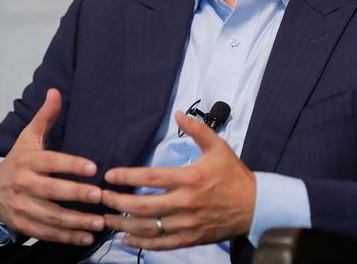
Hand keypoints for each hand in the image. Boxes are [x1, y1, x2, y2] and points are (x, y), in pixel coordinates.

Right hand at [0, 88, 105, 245]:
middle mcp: (23, 184)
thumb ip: (45, 116)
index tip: (93, 168)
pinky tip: (86, 237)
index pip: (51, 162)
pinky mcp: (23, 225)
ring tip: (100, 221)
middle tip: (100, 196)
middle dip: (76, 194)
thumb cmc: (18, 160)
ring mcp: (22, 207)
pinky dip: (66, 236)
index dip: (71, 165)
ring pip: (51, 216)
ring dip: (76, 221)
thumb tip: (55, 91)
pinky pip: (46, 233)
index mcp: (27, 161)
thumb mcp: (28, 137)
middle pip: (51, 191)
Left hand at [102, 111, 255, 250]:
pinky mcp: (190, 238)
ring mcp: (187, 223)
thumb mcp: (218, 147)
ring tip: (107, 218)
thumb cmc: (234, 175)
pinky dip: (141, 243)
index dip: (127, 176)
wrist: (254, 205)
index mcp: (190, 178)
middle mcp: (185, 203)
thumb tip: (178, 113)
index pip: (150, 177)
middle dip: (117, 203)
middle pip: (142, 206)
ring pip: (148, 227)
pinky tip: (127, 238)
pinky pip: (160, 244)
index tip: (109, 176)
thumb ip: (197, 129)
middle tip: (101, 198)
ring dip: (123, 224)